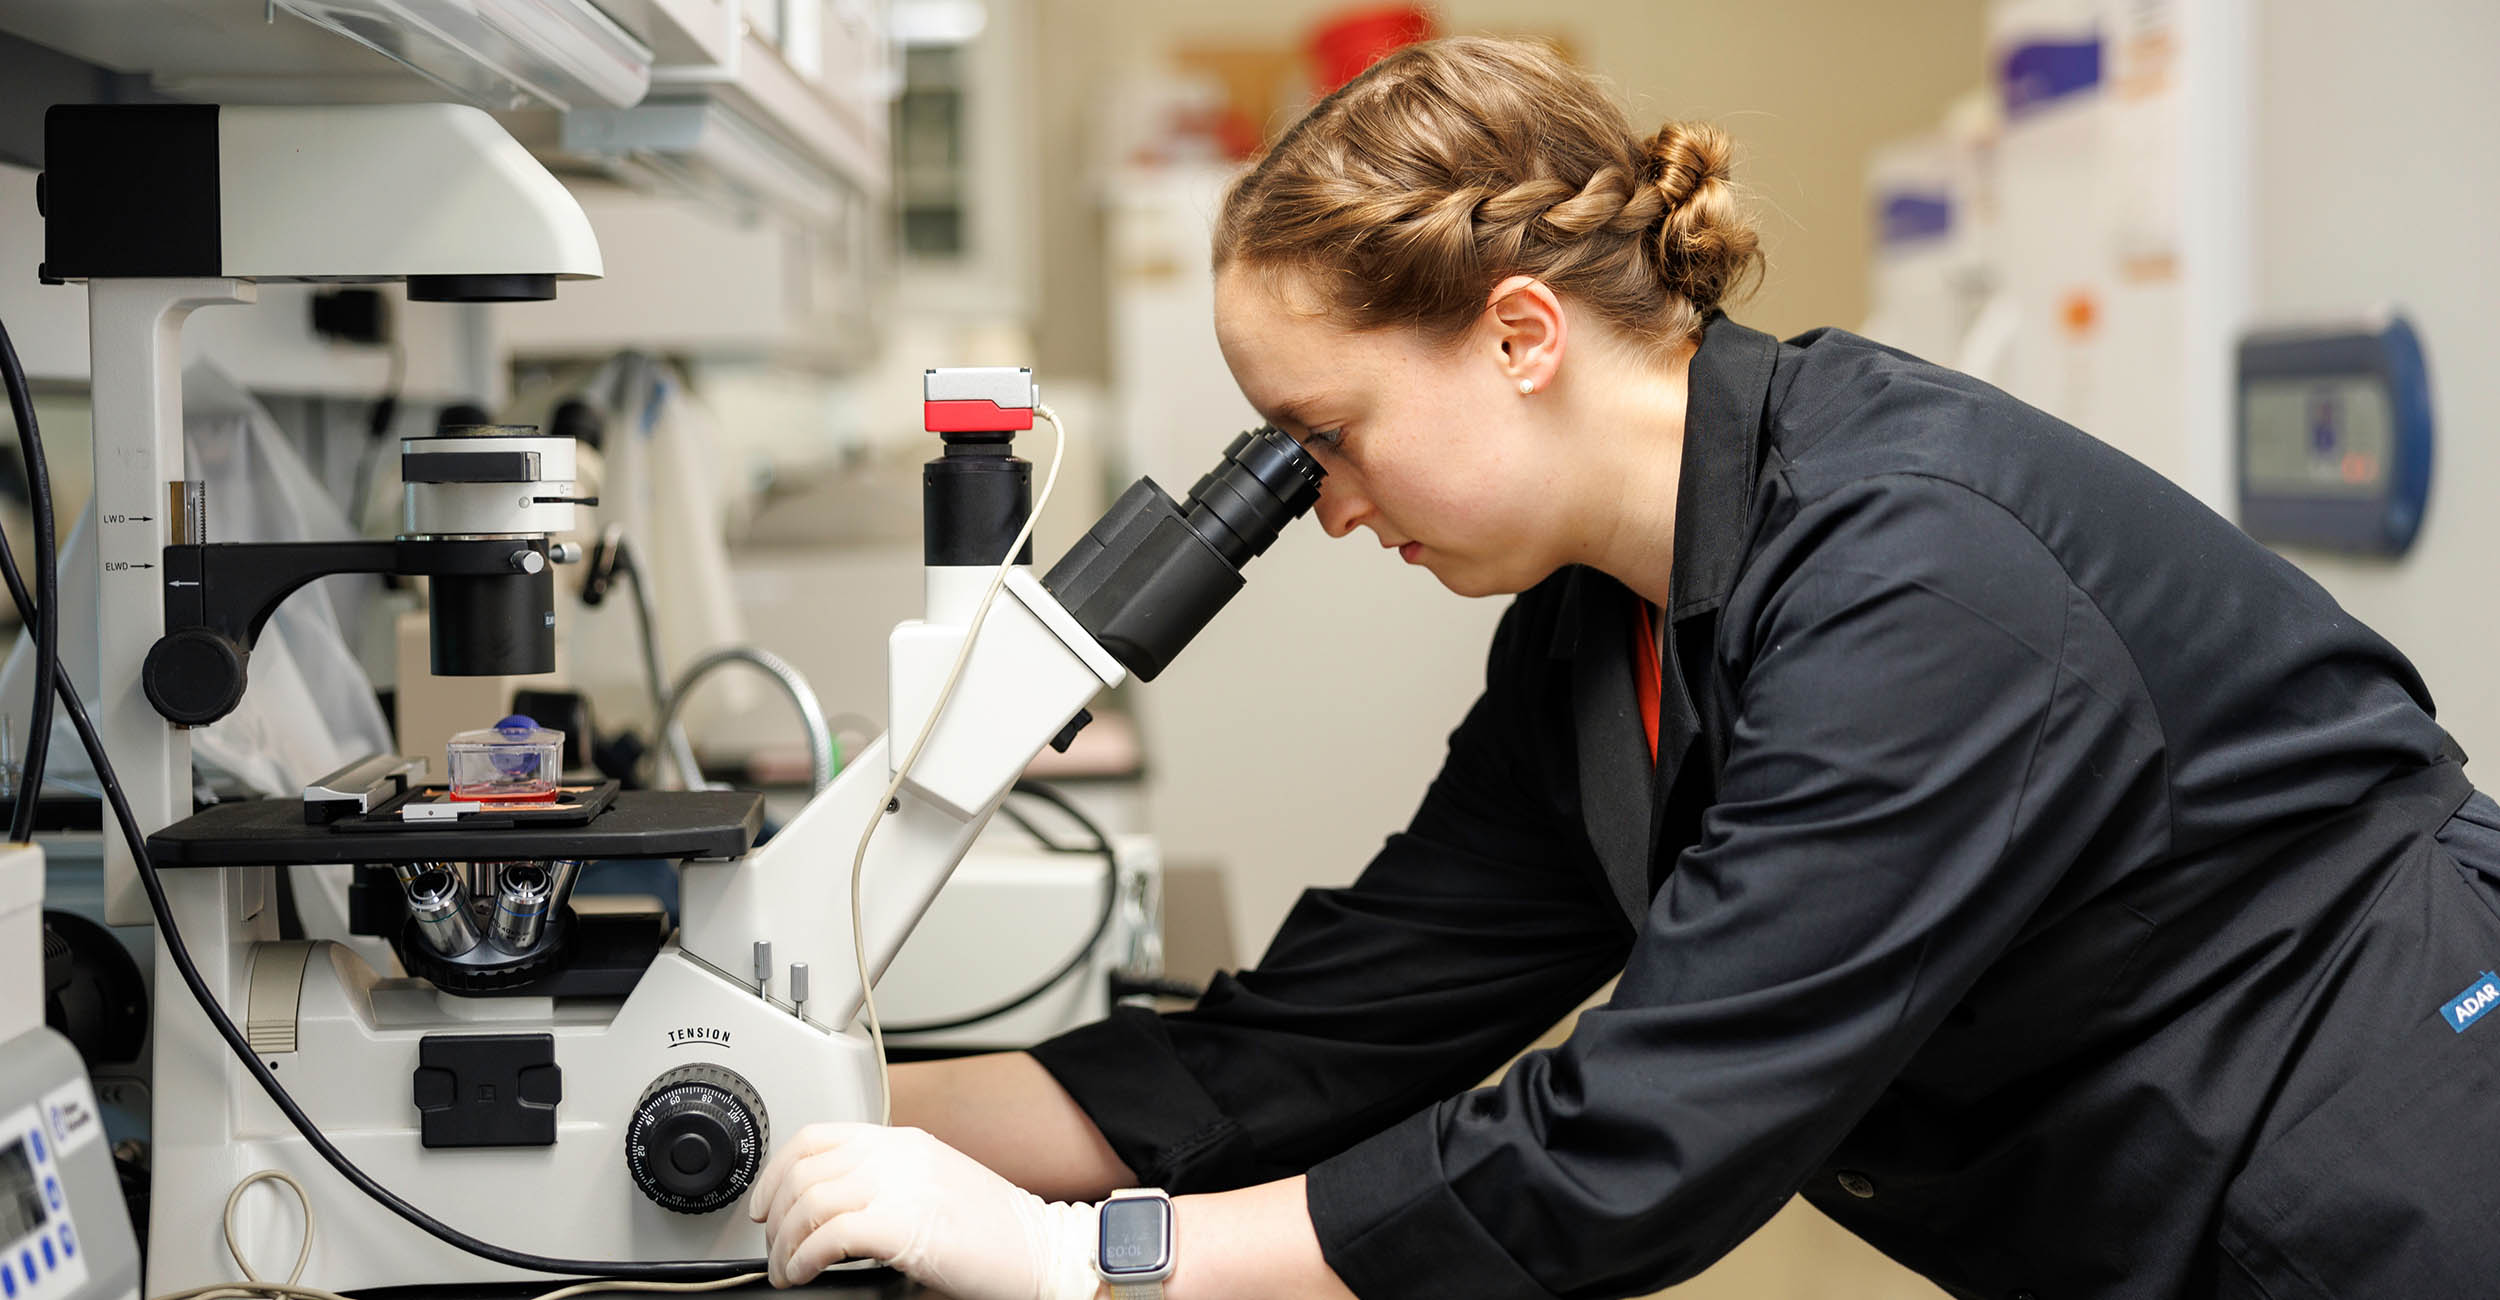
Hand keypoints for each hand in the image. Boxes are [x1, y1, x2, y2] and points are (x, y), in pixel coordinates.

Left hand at [749, 1122, 1099, 1298]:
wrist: (1044, 1251)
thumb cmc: (998, 1232)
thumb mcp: (936, 1188)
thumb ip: (890, 1185)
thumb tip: (831, 1215)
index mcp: (905, 1143)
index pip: (818, 1137)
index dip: (777, 1172)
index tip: (766, 1204)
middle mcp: (899, 1156)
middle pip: (804, 1171)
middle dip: (776, 1218)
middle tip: (777, 1251)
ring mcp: (902, 1186)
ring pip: (808, 1201)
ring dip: (785, 1245)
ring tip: (788, 1270)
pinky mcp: (903, 1225)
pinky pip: (828, 1235)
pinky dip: (804, 1259)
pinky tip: (806, 1274)